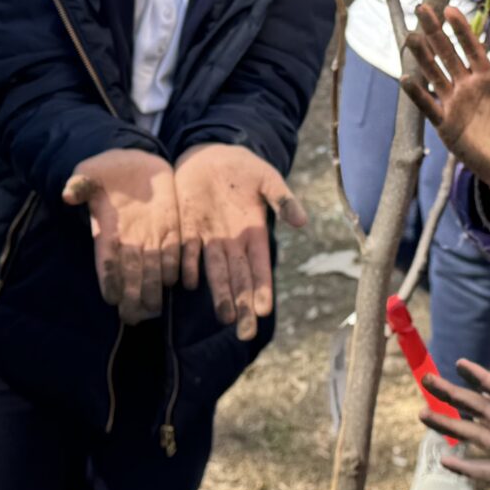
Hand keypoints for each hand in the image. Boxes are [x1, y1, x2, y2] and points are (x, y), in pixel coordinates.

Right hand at [64, 148, 181, 321]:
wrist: (134, 165)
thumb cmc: (105, 173)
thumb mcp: (89, 175)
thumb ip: (80, 185)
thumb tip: (68, 194)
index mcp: (107, 231)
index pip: (106, 259)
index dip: (107, 277)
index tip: (110, 297)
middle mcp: (129, 240)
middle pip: (130, 272)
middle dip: (131, 295)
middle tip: (132, 317)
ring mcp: (151, 236)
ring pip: (153, 268)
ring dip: (153, 288)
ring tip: (153, 308)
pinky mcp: (171, 228)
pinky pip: (174, 250)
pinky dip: (175, 266)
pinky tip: (176, 282)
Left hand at [174, 143, 308, 338]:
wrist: (212, 156)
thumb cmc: (245, 168)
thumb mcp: (267, 179)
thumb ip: (283, 199)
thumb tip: (302, 222)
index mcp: (254, 234)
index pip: (259, 267)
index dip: (262, 288)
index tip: (265, 310)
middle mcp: (232, 242)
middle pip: (239, 279)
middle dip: (242, 306)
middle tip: (245, 333)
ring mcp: (209, 238)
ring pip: (215, 272)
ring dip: (219, 295)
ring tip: (224, 318)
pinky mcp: (187, 228)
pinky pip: (187, 251)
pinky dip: (188, 266)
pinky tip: (188, 283)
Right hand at [400, 4, 489, 204]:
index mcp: (489, 77)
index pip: (472, 47)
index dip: (461, 29)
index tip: (450, 9)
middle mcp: (468, 86)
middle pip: (448, 54)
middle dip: (435, 32)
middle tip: (422, 9)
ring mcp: (455, 103)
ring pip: (435, 75)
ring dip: (422, 56)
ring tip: (409, 37)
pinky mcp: (446, 124)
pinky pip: (428, 106)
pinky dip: (417, 94)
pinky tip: (405, 79)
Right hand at [420, 360, 489, 489]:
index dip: (482, 378)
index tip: (459, 363)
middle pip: (479, 410)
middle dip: (453, 395)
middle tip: (426, 380)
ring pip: (475, 437)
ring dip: (450, 426)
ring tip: (423, 414)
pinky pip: (484, 471)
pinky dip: (464, 467)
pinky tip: (444, 460)